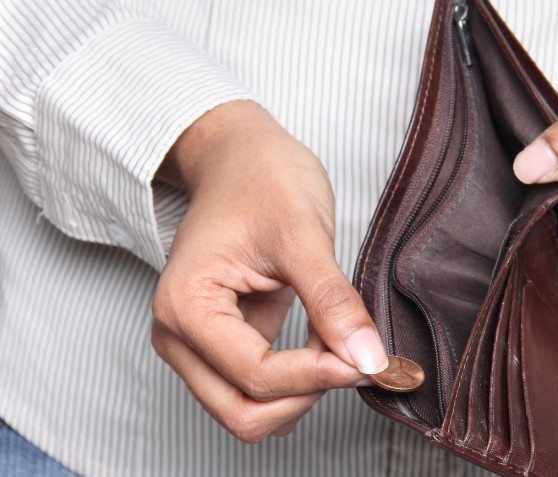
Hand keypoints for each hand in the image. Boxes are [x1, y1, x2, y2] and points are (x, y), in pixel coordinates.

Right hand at [151, 100, 387, 441]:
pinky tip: (326, 345)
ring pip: (249, 411)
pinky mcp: (222, 346)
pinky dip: (298, 383)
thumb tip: (368, 359)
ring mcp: (197, 345)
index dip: (317, 375)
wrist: (242, 157)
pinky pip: (259, 390)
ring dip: (302, 394)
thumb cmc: (261, 179)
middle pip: (244, 411)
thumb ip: (333, 301)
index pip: (254, 375)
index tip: (368, 358)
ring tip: (339, 344)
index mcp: (184, 306)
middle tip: (357, 359)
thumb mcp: (304, 234)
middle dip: (306, 395)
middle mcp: (177, 335)